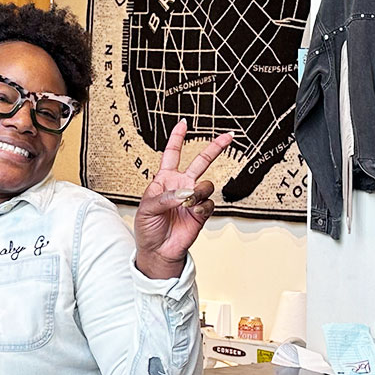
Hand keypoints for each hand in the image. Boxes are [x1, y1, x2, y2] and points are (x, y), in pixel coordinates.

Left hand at [133, 120, 233, 277]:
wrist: (157, 251)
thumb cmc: (147, 228)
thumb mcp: (147, 208)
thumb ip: (165, 197)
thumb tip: (185, 192)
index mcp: (164, 179)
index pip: (172, 153)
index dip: (177, 137)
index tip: (183, 123)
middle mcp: (181, 185)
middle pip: (200, 161)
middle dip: (214, 148)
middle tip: (227, 137)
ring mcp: (193, 199)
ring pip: (206, 184)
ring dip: (198, 191)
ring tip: (189, 201)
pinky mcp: (202, 212)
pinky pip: (209, 203)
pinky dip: (201, 206)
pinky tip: (194, 211)